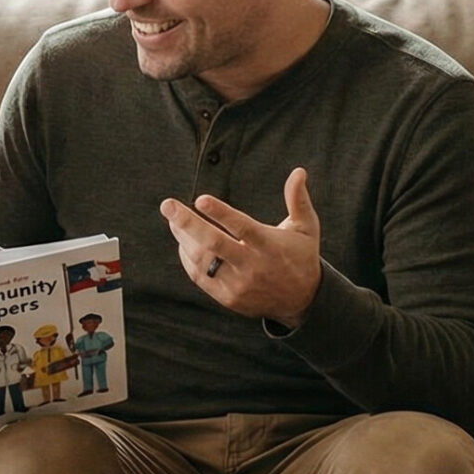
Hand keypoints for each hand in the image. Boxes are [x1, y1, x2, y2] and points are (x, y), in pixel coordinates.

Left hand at [160, 166, 322, 327]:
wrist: (302, 302)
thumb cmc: (301, 256)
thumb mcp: (306, 228)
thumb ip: (298, 200)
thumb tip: (298, 171)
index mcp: (269, 245)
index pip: (242, 227)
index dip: (221, 213)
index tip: (200, 199)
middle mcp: (252, 266)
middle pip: (214, 244)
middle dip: (187, 223)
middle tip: (167, 205)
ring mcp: (238, 284)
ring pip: (202, 260)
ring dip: (183, 238)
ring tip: (172, 220)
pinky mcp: (228, 297)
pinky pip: (200, 277)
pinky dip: (188, 258)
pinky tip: (183, 242)